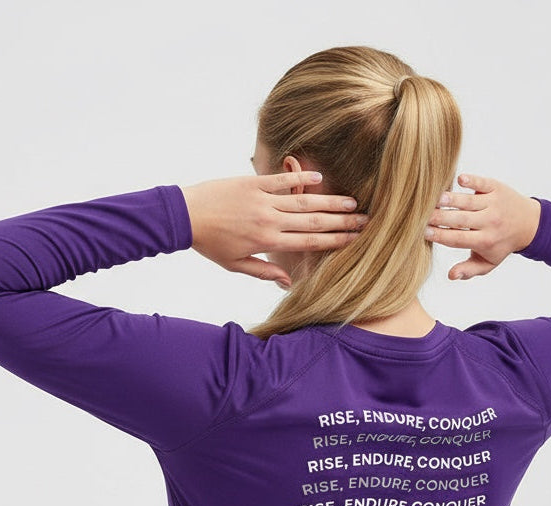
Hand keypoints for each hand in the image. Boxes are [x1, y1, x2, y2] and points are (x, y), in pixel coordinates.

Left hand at [179, 172, 368, 287]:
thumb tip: (288, 281)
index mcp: (268, 242)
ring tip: (352, 202)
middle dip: (342, 222)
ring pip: (304, 201)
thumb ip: (263, 271)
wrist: (185, 215)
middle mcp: (270, 220)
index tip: (355, 240)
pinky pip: (282, 181)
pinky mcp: (253, 183)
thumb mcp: (235, 265)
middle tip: (365, 221)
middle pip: (315, 222)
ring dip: (330, 201)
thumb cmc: (209, 243)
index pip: (310, 242)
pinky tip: (319, 178)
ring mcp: (263, 200)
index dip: (335, 241)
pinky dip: (301, 178)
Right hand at [425, 173, 540, 279]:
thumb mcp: (488, 262)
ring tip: (434, 199)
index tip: (424, 233)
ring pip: (468, 202)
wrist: (529, 224)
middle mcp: (490, 222)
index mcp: (485, 241)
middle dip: (440, 217)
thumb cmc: (501, 244)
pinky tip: (459, 180)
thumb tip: (451, 275)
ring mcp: (494, 204)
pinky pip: (482, 184)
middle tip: (422, 216)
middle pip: (460, 220)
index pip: (458, 239)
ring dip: (451, 200)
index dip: (440, 236)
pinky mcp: (497, 188)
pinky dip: (472, 182)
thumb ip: (469, 270)